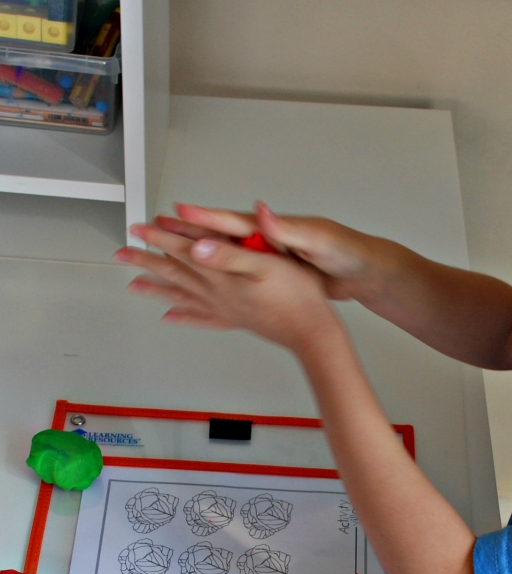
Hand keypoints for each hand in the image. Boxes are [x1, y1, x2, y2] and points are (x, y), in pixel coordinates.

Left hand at [114, 222, 340, 353]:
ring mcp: (225, 309)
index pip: (183, 252)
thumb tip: (198, 246)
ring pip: (181, 296)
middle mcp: (218, 294)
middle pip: (174, 274)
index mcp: (224, 276)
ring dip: (156, 289)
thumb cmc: (298, 296)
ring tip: (134, 285)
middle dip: (146, 261)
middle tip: (123, 253)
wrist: (313, 330)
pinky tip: (171, 317)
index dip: (159, 238)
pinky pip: (201, 318)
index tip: (138, 229)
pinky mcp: (236, 320)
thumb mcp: (267, 264)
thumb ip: (229, 255)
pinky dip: (183, 317)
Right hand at [162, 202, 399, 303]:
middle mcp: (266, 240)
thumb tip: (262, 213)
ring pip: (222, 258)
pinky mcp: (274, 277)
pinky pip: (238, 278)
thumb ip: (288, 229)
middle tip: (152, 230)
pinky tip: (204, 289)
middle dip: (184, 234)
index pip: (231, 221)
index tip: (175, 213)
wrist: (366, 274)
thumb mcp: (318, 239)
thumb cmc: (348, 252)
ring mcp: (268, 259)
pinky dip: (218, 282)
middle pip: (217, 237)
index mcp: (274, 228)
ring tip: (165, 258)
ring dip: (194, 259)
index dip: (203, 218)